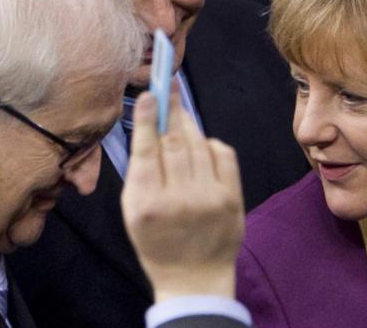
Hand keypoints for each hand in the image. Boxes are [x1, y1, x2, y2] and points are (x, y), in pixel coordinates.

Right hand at [120, 90, 243, 302]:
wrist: (194, 279)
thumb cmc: (157, 241)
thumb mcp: (134, 210)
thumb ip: (140, 171)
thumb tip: (150, 125)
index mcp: (146, 205)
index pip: (146, 151)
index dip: (147, 118)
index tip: (149, 94)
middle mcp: (178, 200)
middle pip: (174, 141)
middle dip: (170, 110)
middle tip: (167, 86)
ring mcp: (208, 200)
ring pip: (198, 144)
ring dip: (188, 124)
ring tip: (180, 115)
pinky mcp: (231, 200)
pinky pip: (222, 154)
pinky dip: (210, 143)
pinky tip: (201, 145)